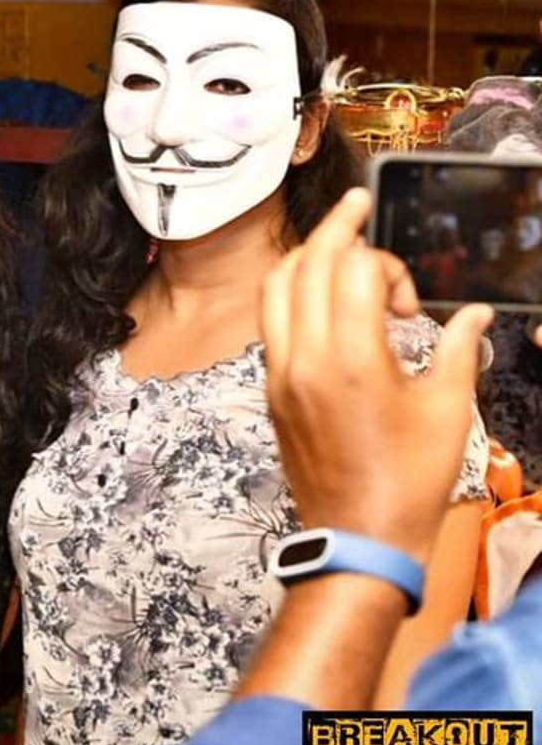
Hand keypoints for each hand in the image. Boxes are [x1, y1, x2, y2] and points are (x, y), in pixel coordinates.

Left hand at [260, 188, 492, 562]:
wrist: (356, 539)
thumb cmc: (407, 482)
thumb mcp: (448, 412)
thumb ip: (459, 349)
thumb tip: (475, 314)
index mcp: (349, 358)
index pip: (350, 268)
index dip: (386, 266)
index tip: (408, 303)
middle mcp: (303, 357)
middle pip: (306, 262)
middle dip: (334, 226)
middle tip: (356, 205)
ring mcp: (279, 372)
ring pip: (275, 286)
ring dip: (304, 256)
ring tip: (334, 246)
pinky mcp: (271, 388)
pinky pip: (269, 320)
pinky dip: (290, 292)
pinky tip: (318, 296)